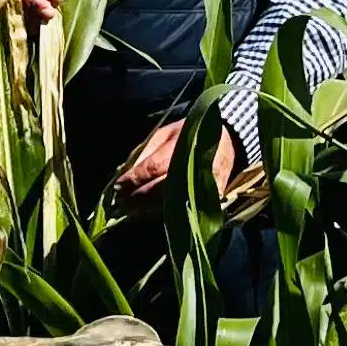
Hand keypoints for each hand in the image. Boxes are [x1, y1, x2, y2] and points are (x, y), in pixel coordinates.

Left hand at [111, 117, 241, 201]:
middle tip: (119, 201)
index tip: (117, 185)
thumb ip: (147, 151)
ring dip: (147, 208)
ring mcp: (204, 184)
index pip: (153, 167)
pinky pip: (184, 208)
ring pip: (172, 202)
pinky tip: (149, 212)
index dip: (134, 178)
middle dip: (137, 196)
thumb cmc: (191, 133)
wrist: (229, 139)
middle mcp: (193, 167)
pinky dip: (164, 212)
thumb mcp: (166, 133)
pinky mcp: (212, 197)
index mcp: (181, 147)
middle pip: (160, 189)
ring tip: (129, 210)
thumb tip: (127, 171)